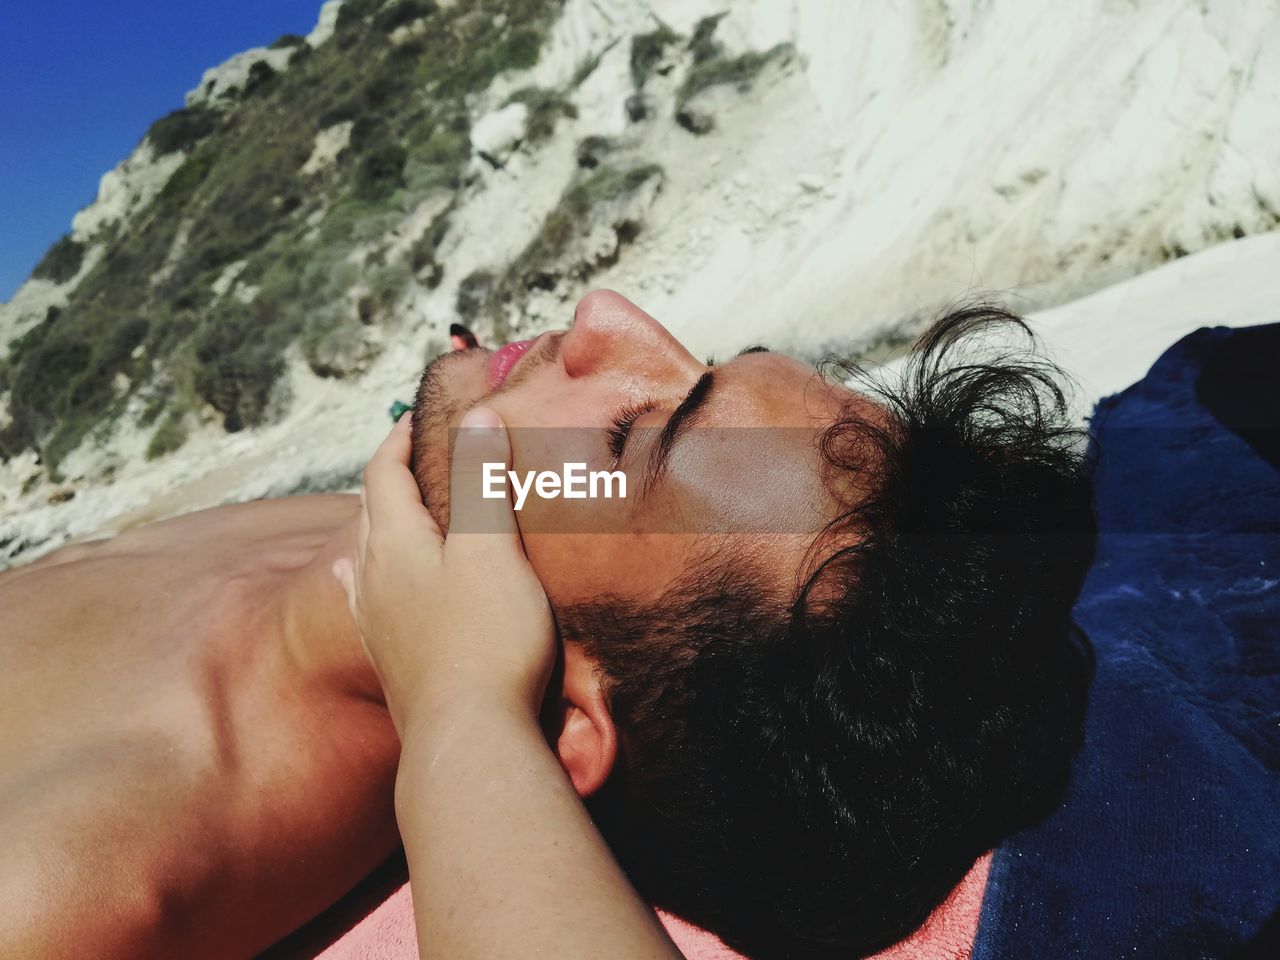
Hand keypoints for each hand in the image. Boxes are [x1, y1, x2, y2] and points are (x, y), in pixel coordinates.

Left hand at [332, 408, 555, 738]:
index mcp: (394, 544)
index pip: (384, 473)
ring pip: (367, 556)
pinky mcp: (394, 661)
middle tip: (418, 457)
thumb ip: (481, 479)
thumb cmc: (486, 638)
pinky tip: (363, 584)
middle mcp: (373, 579)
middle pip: (372, 512)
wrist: (468, 739)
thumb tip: (477, 414)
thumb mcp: (490, 547)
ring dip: (381, 523)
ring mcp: (379, 624)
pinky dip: (371, 572)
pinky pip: (370, 598)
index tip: (423, 417)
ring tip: (390, 510)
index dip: (401, 439)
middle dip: (391, 476)